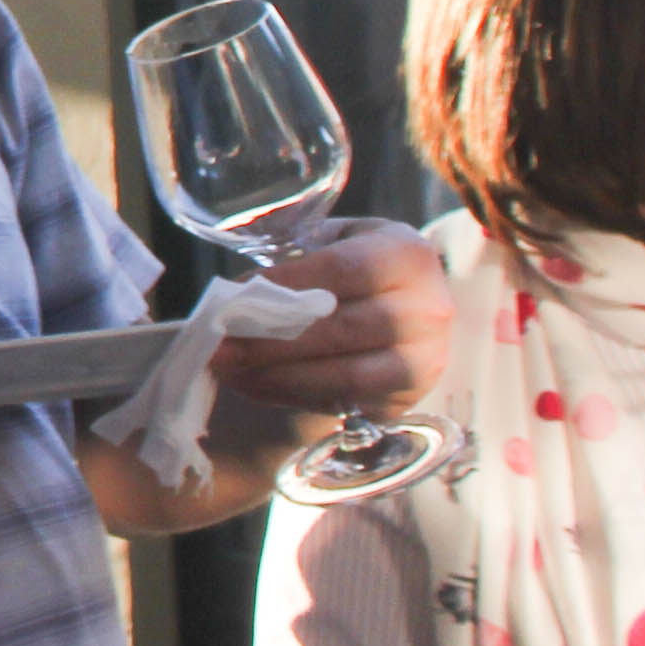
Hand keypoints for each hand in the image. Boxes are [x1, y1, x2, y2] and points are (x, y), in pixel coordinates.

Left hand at [208, 216, 452, 419]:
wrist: (403, 307)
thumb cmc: (354, 267)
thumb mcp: (333, 243)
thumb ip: (295, 259)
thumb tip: (237, 297)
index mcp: (408, 255)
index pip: (343, 270)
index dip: (286, 285)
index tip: (235, 297)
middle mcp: (428, 309)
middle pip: (341, 328)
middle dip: (269, 340)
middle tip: (217, 344)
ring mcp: (424, 361)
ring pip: (344, 375)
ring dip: (276, 375)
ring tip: (228, 369)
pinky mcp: (406, 400)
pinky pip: (345, 402)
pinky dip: (292, 395)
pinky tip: (255, 385)